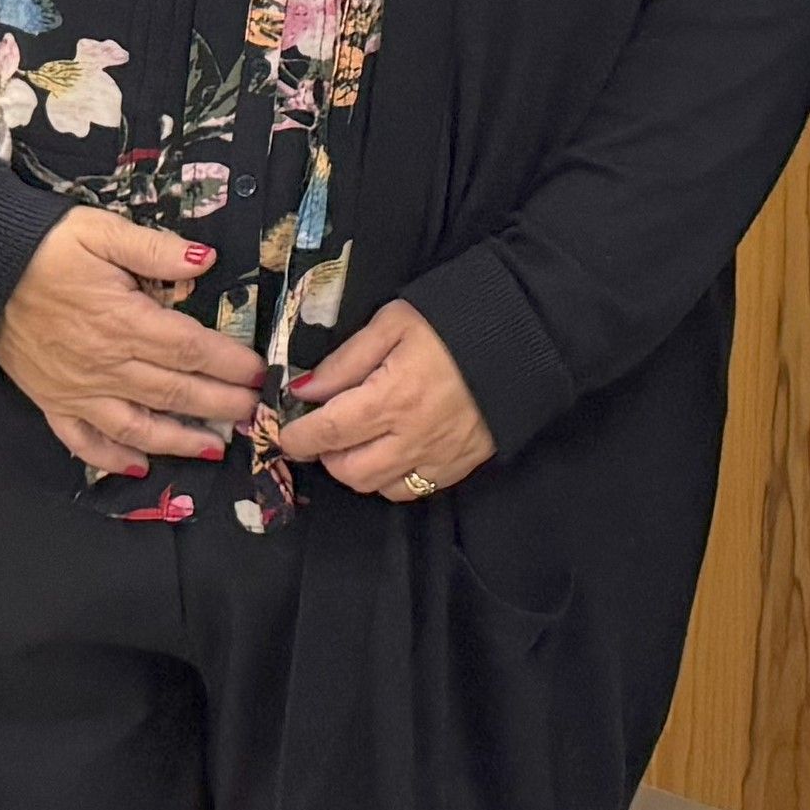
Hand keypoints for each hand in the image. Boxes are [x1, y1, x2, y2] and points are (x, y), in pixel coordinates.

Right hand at [0, 213, 266, 480]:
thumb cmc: (42, 246)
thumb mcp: (100, 231)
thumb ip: (155, 248)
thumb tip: (205, 260)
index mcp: (122, 321)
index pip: (190, 349)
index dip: (228, 363)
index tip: (257, 372)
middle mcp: (104, 364)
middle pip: (175, 392)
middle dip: (220, 405)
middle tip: (254, 413)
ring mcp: (77, 389)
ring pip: (138, 426)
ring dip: (180, 442)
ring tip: (216, 448)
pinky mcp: (51, 401)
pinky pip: (85, 441)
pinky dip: (112, 458)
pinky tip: (139, 467)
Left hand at [279, 299, 498, 499]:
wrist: (525, 334)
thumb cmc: (455, 319)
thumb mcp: (393, 323)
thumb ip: (346, 360)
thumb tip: (304, 390)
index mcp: (392, 398)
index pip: (327, 433)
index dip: (297, 437)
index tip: (285, 432)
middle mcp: (413, 437)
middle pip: (349, 471)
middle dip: (326, 456)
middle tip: (324, 431)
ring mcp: (440, 457)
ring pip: (379, 488)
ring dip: (358, 469)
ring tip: (358, 441)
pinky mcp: (461, 465)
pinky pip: (414, 489)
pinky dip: (392, 478)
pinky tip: (392, 451)